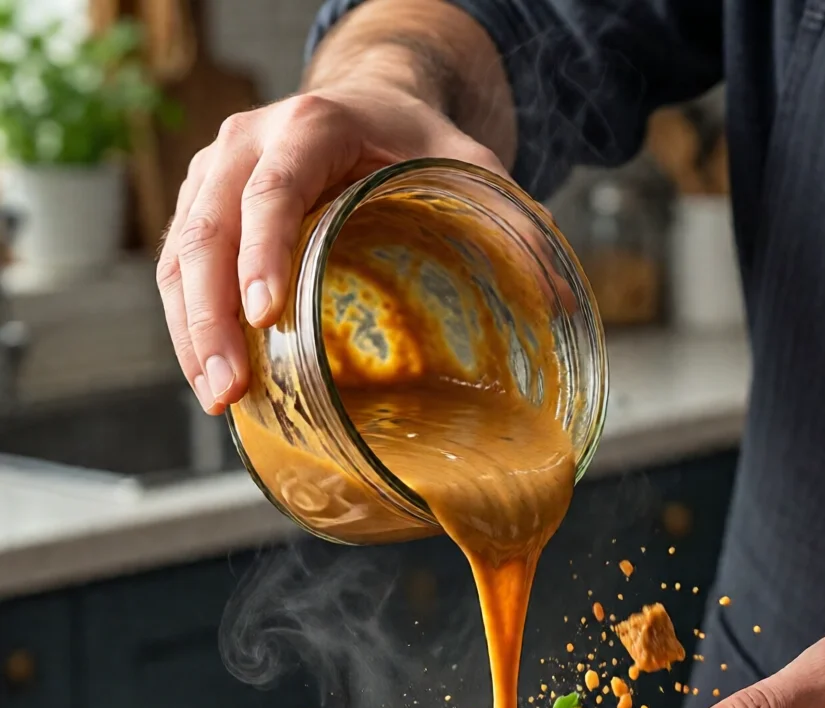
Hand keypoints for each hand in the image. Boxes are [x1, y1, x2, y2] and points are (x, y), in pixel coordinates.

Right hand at [157, 52, 506, 412]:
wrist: (369, 107)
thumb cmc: (416, 144)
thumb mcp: (471, 167)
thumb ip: (512, 224)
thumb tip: (561, 299)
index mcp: (313, 126)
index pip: (272, 185)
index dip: (262, 247)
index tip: (262, 312)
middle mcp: (249, 143)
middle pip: (209, 227)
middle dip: (211, 316)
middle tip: (230, 389)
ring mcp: (215, 176)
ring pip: (182, 253)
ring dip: (191, 333)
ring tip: (218, 400)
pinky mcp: (202, 210)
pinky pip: (179, 270)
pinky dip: (187, 328)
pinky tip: (212, 380)